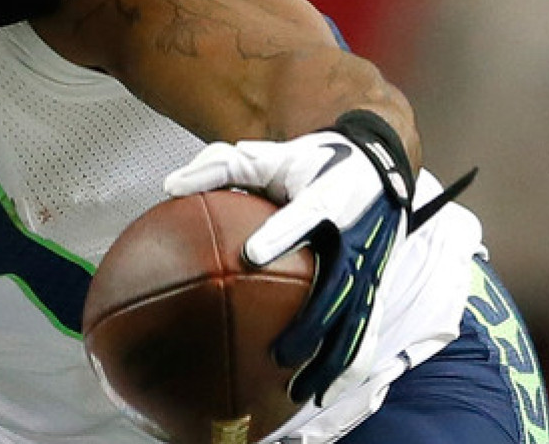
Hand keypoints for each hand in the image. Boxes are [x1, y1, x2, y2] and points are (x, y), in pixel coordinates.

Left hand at [162, 111, 415, 405]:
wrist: (378, 165)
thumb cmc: (310, 162)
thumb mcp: (269, 156)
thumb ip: (220, 167)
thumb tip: (170, 185)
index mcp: (329, 196)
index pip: (306, 215)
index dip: (282, 233)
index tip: (251, 254)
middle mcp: (357, 234)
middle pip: (340, 284)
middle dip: (313, 321)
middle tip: (279, 352)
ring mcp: (373, 264)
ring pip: (357, 318)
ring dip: (332, 357)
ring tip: (299, 389)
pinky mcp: (379, 283)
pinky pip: (366, 327)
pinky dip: (348, 363)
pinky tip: (321, 391)